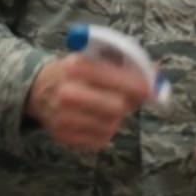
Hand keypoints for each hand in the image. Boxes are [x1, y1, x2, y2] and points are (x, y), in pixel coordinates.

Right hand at [24, 53, 151, 150]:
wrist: (38, 89)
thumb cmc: (76, 72)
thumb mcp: (94, 57)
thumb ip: (125, 63)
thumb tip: (157, 74)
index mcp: (75, 66)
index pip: (115, 78)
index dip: (138, 85)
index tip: (151, 89)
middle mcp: (66, 92)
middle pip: (116, 107)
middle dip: (128, 103)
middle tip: (130, 99)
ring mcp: (62, 116)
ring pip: (110, 125)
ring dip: (116, 117)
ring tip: (106, 106)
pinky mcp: (63, 135)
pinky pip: (100, 139)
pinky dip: (104, 130)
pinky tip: (95, 118)